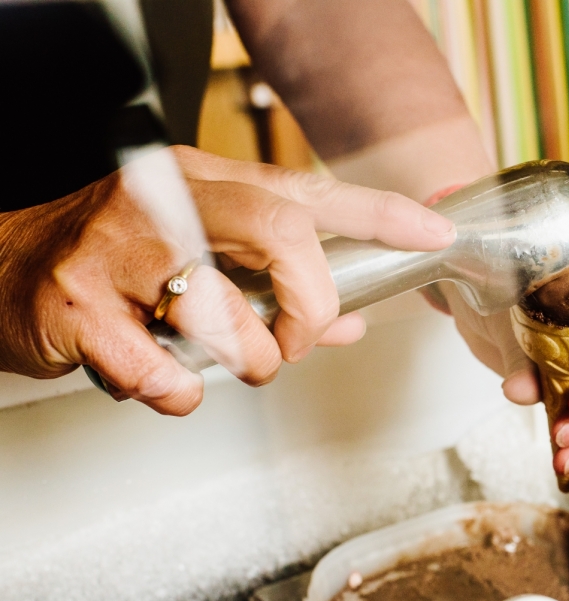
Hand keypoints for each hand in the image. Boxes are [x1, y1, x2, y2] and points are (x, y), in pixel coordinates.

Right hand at [0, 145, 454, 414]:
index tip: (432, 233)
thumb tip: (353, 321)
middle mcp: (160, 203)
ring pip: (228, 315)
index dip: (379, 212)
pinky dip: (180, 394)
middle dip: (313, 304)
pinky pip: (166, 375)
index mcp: (198, 181)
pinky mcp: (79, 311)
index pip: (308, 190)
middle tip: (300, 338)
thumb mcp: (198, 253)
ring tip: (223, 360)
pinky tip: (161, 376)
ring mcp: (116, 253)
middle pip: (282, 235)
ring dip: (248, 361)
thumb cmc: (109, 262)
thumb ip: (277, 282)